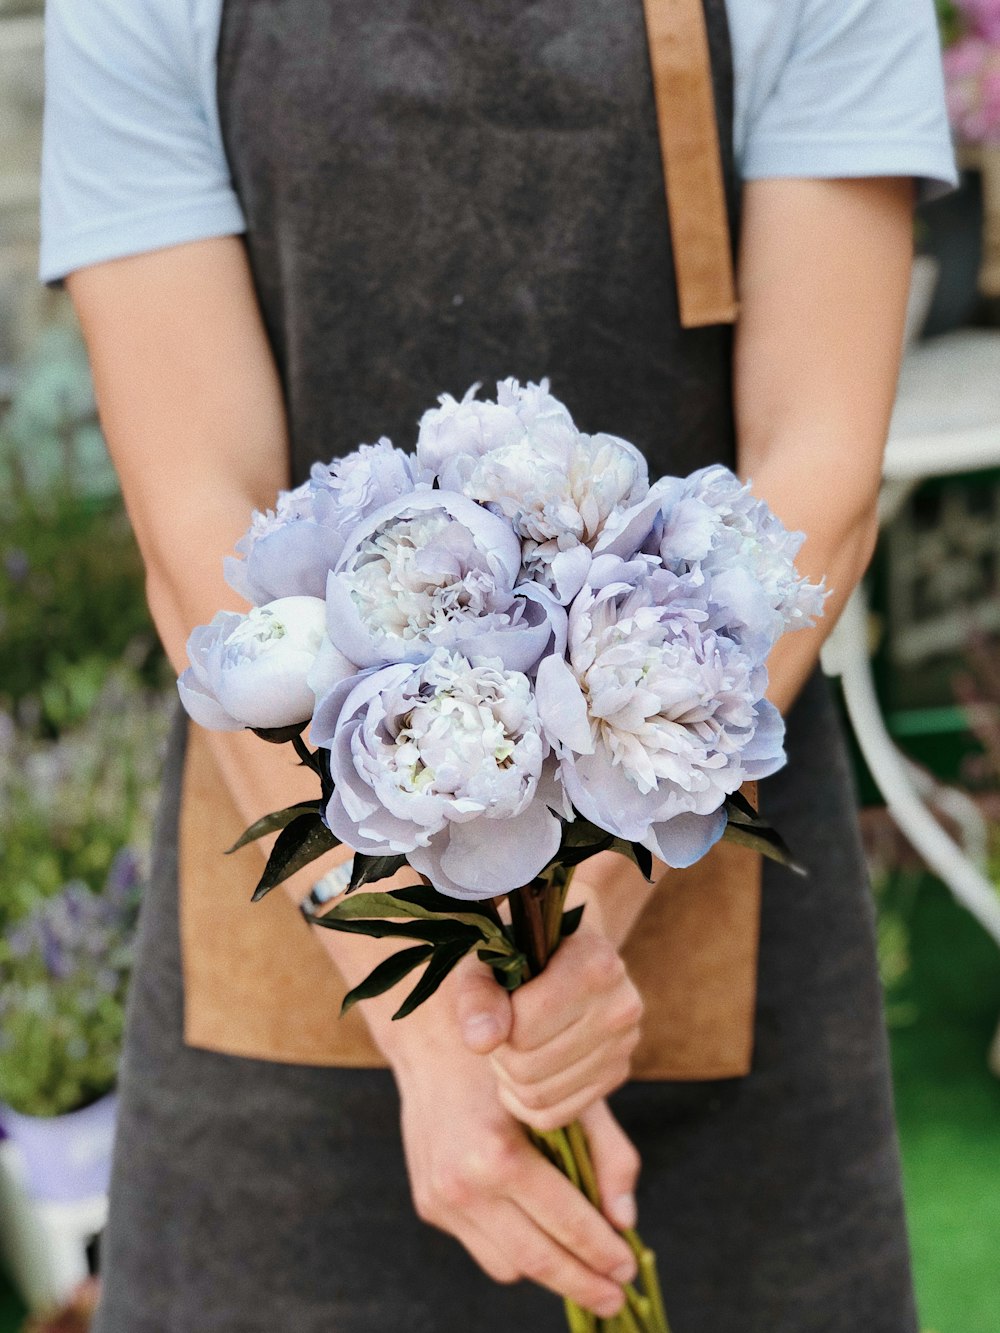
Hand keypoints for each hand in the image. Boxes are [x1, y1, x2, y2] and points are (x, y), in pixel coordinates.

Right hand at [395, 1022, 640, 1318]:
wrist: (434, 1042)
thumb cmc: (514, 1062)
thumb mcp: (570, 1093)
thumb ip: (608, 1153)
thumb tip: (625, 1221)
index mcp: (499, 1155)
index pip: (565, 1225)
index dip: (603, 1254)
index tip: (629, 1271)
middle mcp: (463, 1185)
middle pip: (536, 1261)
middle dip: (582, 1284)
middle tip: (616, 1297)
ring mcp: (440, 1200)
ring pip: (508, 1266)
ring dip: (547, 1269)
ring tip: (581, 1262)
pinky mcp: (428, 1205)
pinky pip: (482, 1246)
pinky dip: (514, 1246)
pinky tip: (536, 1227)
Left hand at [454, 926, 643, 1131]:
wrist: (561, 951)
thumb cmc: (517, 950)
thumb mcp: (488, 958)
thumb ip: (478, 994)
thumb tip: (481, 1041)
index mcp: (596, 962)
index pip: (525, 1027)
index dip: (497, 1021)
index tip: (499, 1000)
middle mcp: (621, 1005)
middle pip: (530, 1066)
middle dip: (501, 1052)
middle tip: (500, 1027)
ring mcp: (624, 1044)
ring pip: (540, 1095)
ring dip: (510, 1077)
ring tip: (513, 1043)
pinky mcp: (618, 1073)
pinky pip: (555, 1115)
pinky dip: (525, 1102)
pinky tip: (523, 1070)